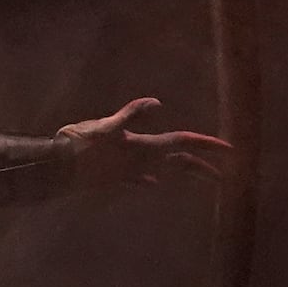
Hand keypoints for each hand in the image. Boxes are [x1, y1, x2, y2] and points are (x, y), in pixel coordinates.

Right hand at [58, 95, 235, 186]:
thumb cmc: (80, 146)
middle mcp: (142, 163)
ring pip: (164, 172)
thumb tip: (157, 103)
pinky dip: (151, 179)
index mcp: (144, 147)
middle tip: (224, 174)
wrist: (58, 171)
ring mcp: (130, 173)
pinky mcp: (116, 179)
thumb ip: (131, 114)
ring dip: (182, 173)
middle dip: (202, 167)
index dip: (206, 144)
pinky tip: (152, 183)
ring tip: (196, 175)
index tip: (229, 149)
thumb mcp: (107, 126)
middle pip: (179, 164)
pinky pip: (140, 180)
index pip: (182, 142)